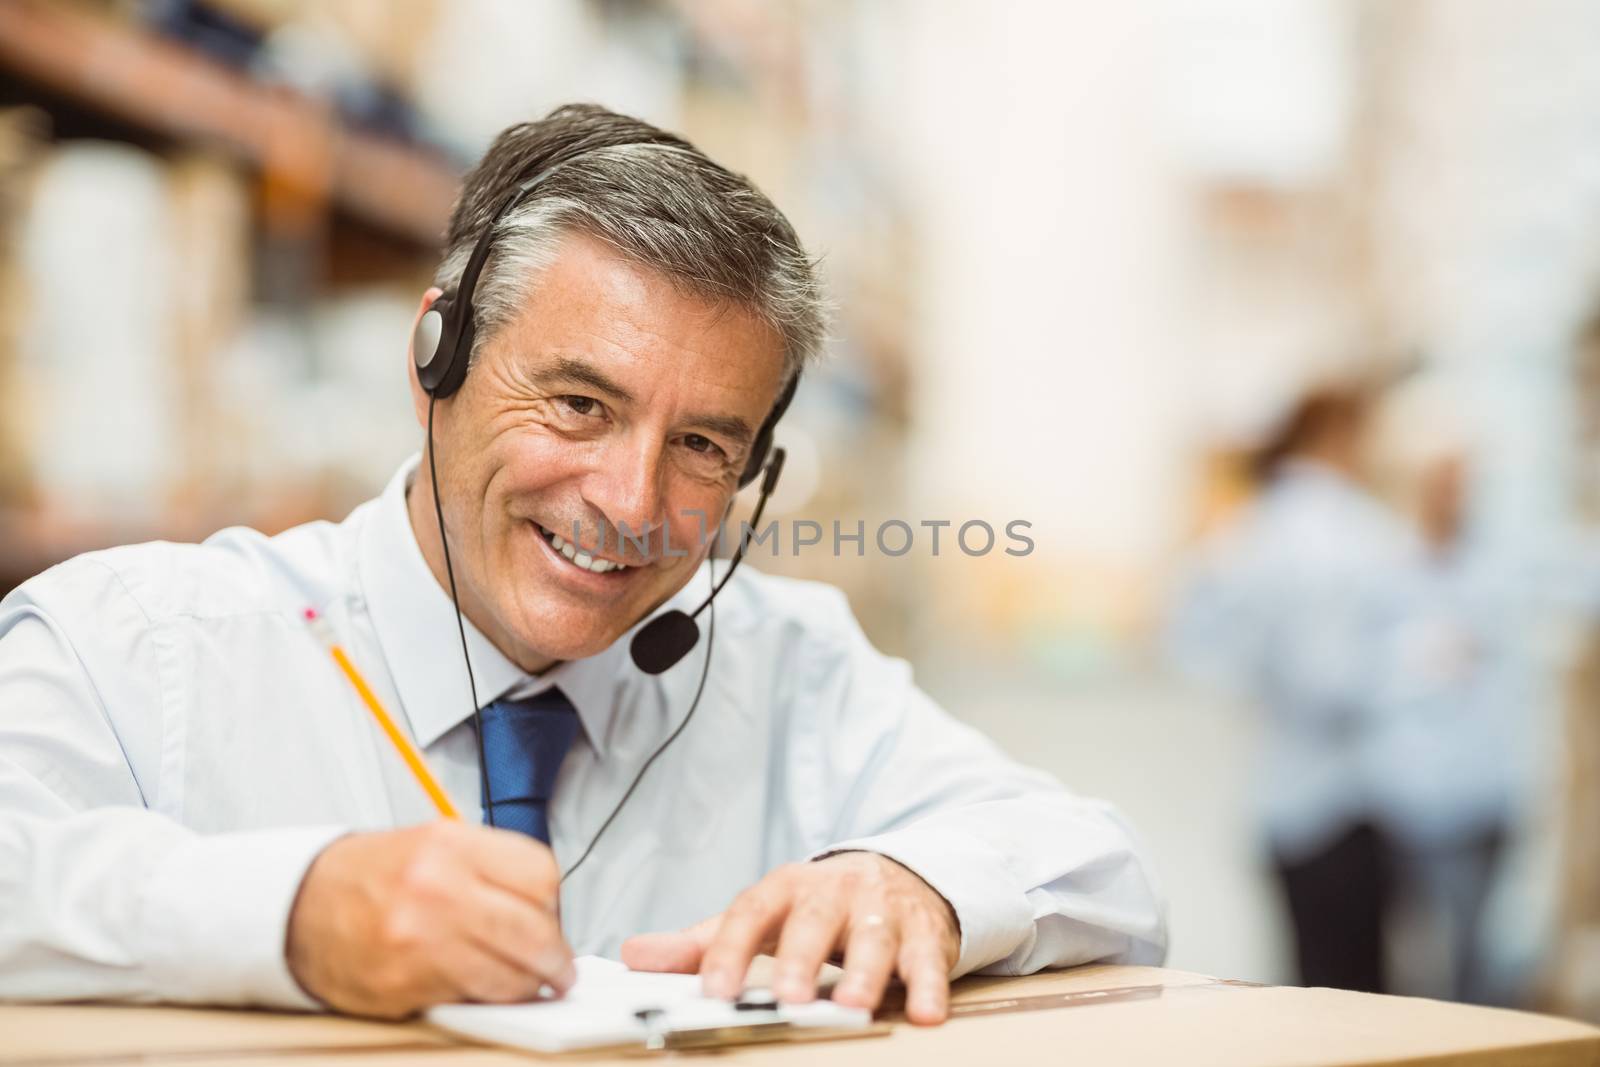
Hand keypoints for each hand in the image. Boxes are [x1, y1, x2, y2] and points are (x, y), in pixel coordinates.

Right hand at [285, 821, 573, 1017]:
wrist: (299, 905)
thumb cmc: (369, 876)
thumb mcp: (434, 845)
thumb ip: (489, 868)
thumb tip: (545, 909)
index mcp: (451, 843)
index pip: (539, 874)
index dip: (553, 903)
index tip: (552, 918)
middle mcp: (437, 885)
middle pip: (533, 929)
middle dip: (555, 956)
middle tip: (559, 968)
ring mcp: (421, 936)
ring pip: (509, 972)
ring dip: (527, 986)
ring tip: (527, 984)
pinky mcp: (405, 982)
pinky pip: (471, 998)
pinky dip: (486, 999)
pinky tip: (483, 990)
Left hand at [620, 853, 959, 1023]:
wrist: (895, 874)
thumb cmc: (817, 908)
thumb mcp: (762, 917)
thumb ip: (703, 942)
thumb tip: (633, 955)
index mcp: (786, 889)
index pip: (751, 913)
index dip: (729, 950)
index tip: (712, 991)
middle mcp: (834, 893)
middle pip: (815, 921)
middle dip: (801, 959)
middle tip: (789, 999)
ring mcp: (881, 909)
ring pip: (875, 937)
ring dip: (865, 973)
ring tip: (852, 1007)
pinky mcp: (924, 933)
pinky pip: (928, 959)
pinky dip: (930, 985)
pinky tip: (927, 1013)